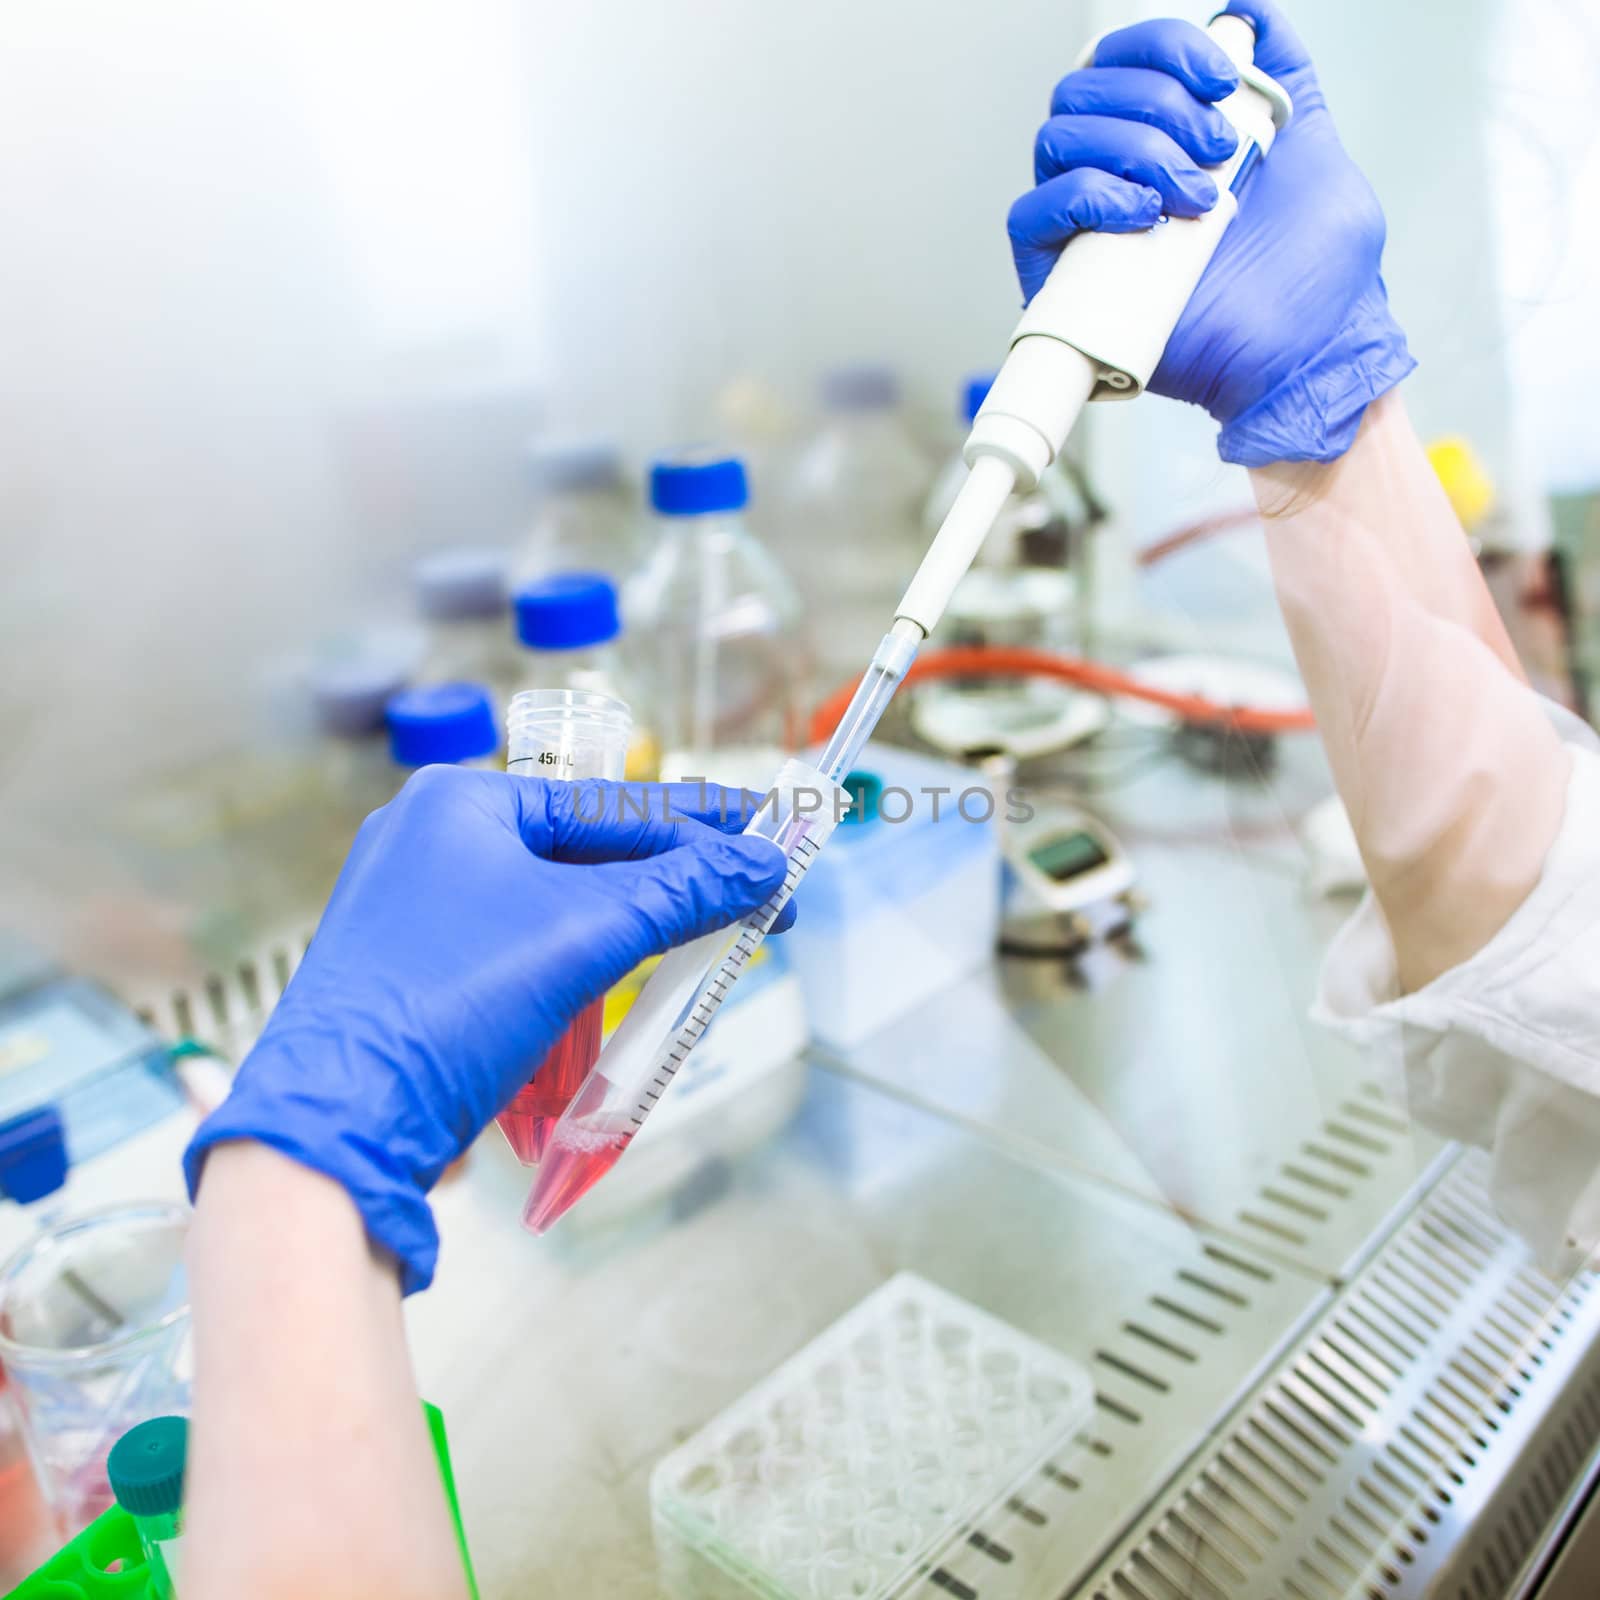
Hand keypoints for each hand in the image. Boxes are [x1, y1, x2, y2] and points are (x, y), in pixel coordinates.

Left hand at [184, 770, 790, 1291]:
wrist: (339, 1126)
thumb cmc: (451, 1003)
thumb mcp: (581, 937)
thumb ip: (680, 894)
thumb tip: (765, 865)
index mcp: (459, 802)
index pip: (610, 806)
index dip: (702, 827)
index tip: (772, 839)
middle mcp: (432, 839)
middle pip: (585, 852)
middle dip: (673, 881)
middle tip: (758, 898)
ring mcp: (418, 906)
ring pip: (556, 904)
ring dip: (633, 925)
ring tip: (709, 939)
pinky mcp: (417, 968)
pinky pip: (523, 946)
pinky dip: (583, 960)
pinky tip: (633, 976)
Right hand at [1007, 0, 1414, 464]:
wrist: (1304, 355)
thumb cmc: (1316, 279)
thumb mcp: (1317, 147)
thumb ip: (1286, 75)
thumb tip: (1246, 8)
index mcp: (1166, 138)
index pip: (1125, 58)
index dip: (1165, 48)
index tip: (1223, 80)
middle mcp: (1118, 176)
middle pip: (1084, 88)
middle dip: (1156, 102)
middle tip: (1216, 153)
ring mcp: (1088, 229)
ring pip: (1058, 140)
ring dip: (1130, 149)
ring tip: (1193, 198)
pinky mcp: (1062, 283)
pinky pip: (1031, 214)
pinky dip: (1083, 197)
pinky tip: (1141, 217)